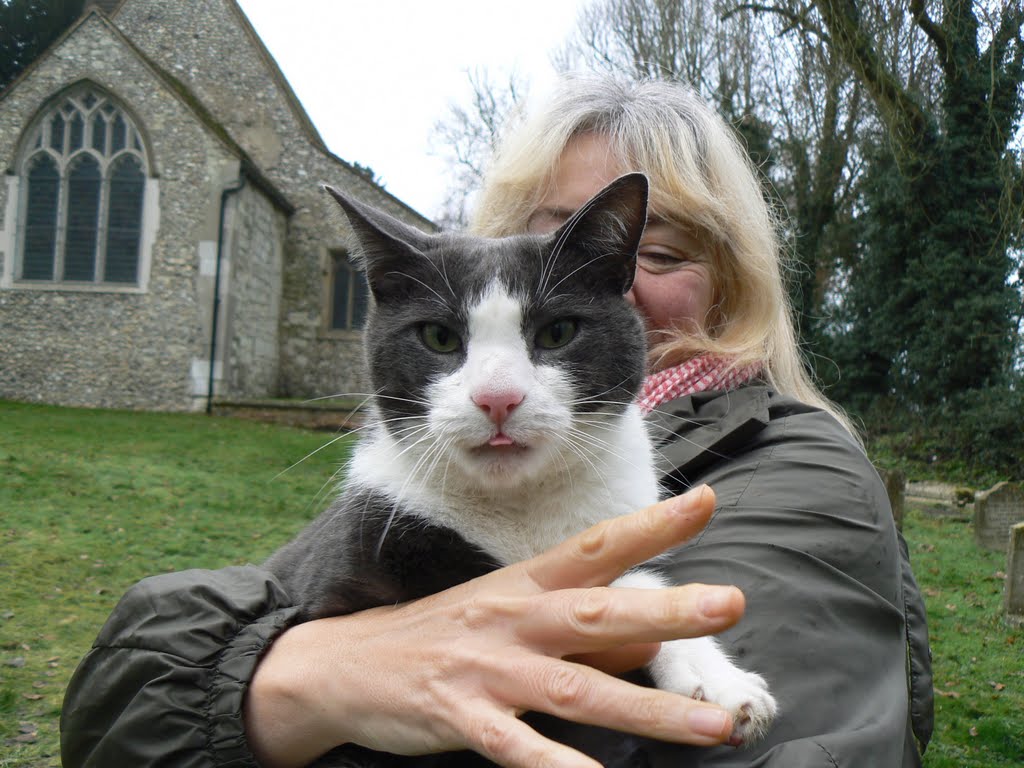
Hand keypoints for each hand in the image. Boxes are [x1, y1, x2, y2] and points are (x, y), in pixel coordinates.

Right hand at [245, 485, 744, 767]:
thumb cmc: (444, 636)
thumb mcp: (510, 617)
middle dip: (666, 610)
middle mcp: (514, 618)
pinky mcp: (460, 717)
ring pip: (578, 690)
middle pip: (599, 611)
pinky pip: (518, 749)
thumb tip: (650, 651)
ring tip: (714, 726)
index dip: (652, 525)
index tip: (708, 501)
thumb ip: (582, 635)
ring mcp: (488, 669)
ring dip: (649, 709)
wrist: (346, 663)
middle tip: (730, 603)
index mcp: (526, 583)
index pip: (598, 545)